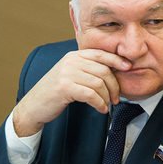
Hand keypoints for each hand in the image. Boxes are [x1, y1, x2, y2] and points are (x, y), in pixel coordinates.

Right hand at [13, 49, 130, 135]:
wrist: (34, 105)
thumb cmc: (55, 93)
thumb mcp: (71, 75)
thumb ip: (87, 70)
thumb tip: (112, 73)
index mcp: (74, 56)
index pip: (100, 54)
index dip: (117, 60)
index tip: (129, 67)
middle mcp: (71, 61)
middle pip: (103, 70)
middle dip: (114, 86)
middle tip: (116, 98)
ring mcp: (67, 73)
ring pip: (98, 83)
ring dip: (107, 97)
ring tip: (107, 105)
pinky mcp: (65, 87)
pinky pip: (91, 95)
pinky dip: (99, 103)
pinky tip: (101, 109)